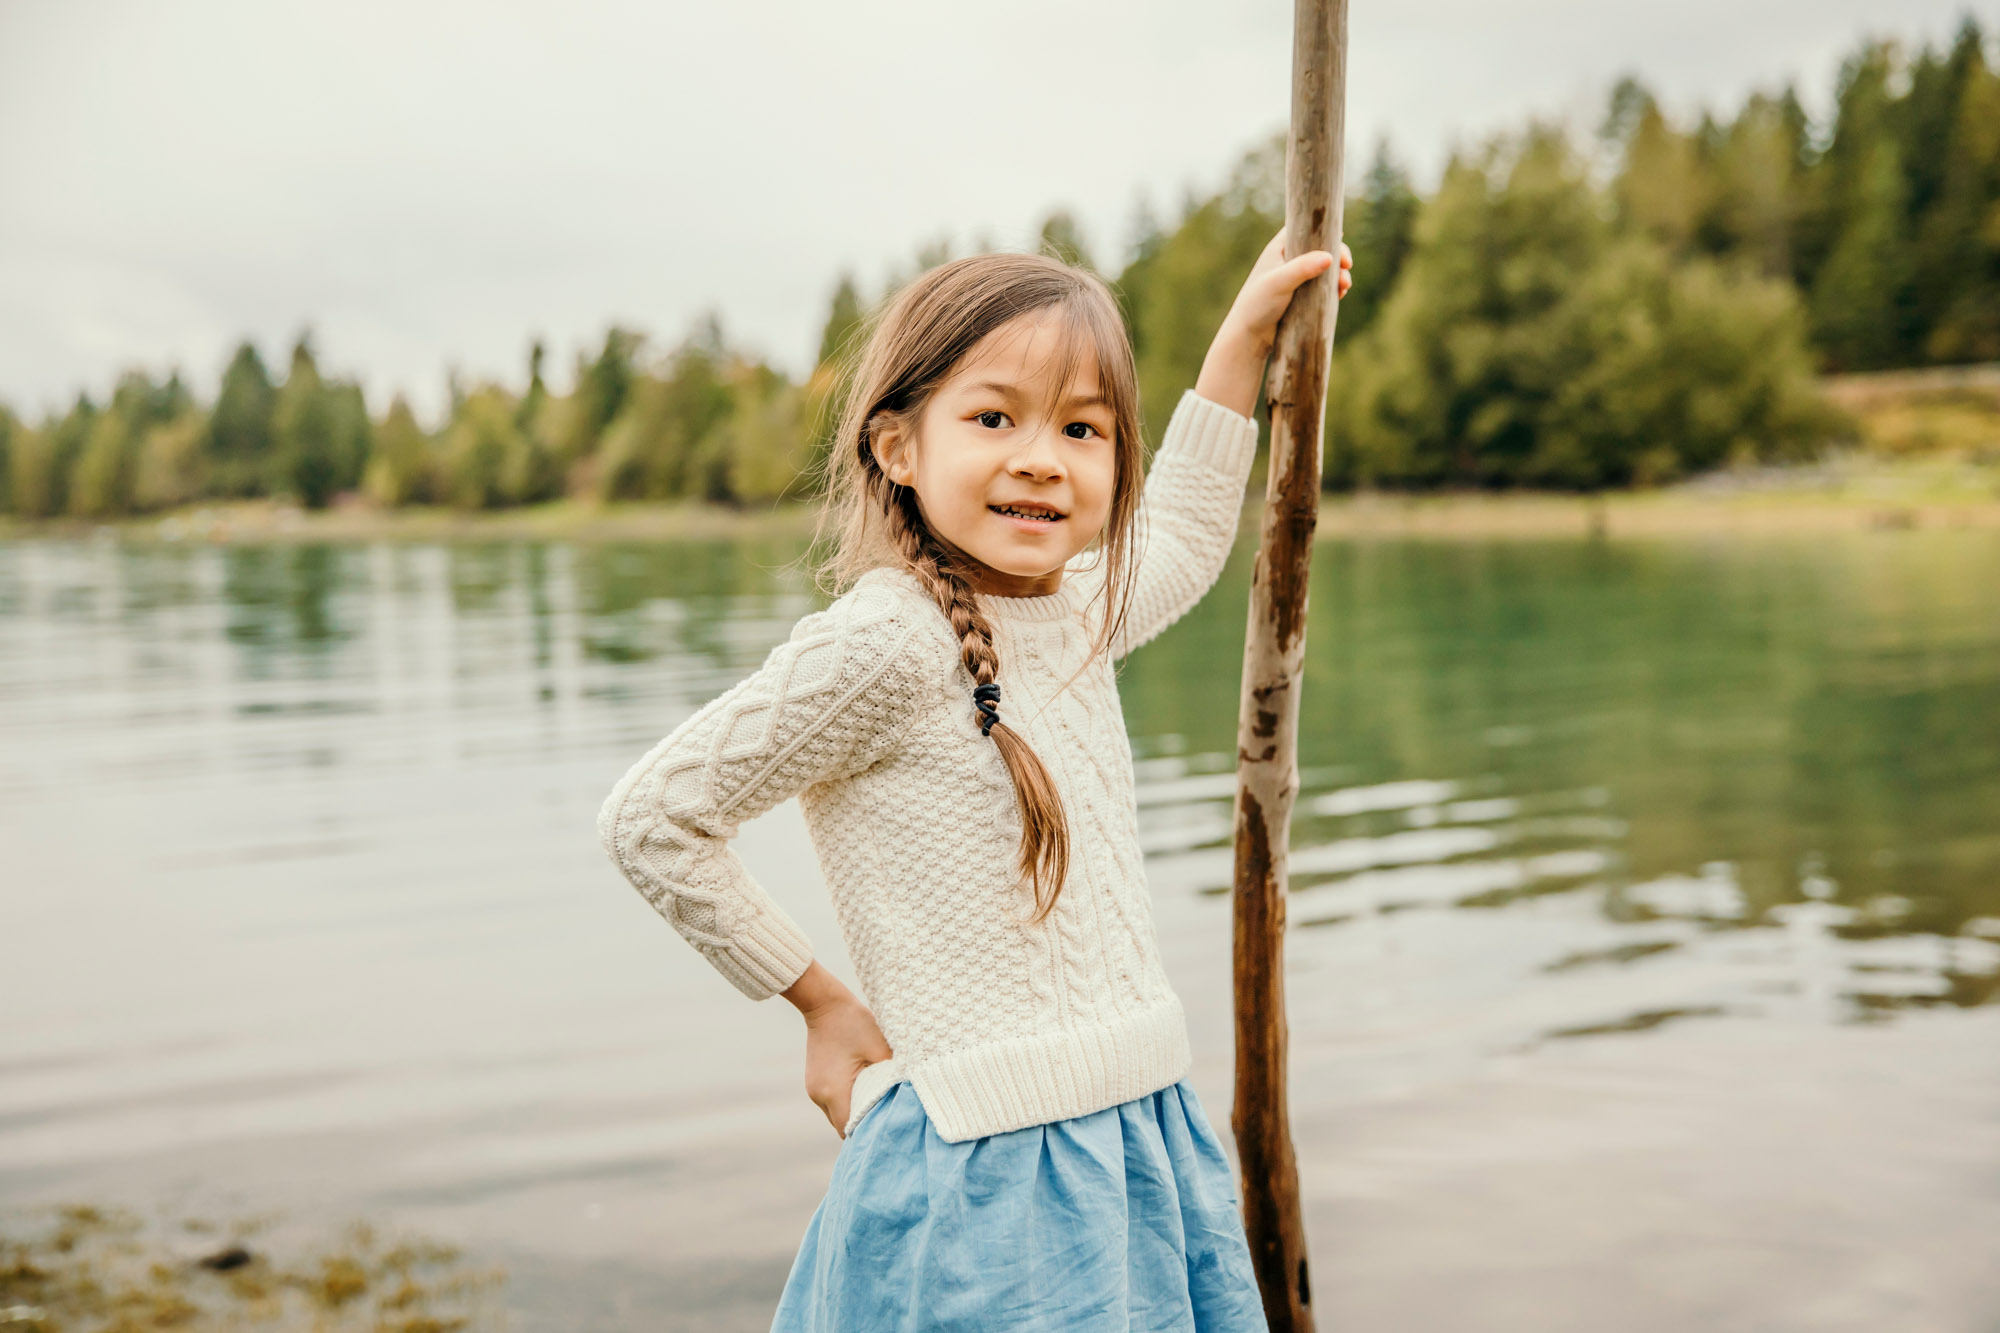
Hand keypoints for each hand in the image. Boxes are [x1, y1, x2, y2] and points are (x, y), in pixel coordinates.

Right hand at [782, 960, 892, 1137]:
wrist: (825, 1003)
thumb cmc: (854, 1023)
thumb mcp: (881, 1050)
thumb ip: (892, 1077)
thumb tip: (909, 1095)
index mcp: (835, 1092)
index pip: (851, 1130)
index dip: (869, 1132)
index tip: (888, 1129)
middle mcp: (820, 1097)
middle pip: (843, 1126)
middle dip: (863, 1124)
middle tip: (887, 1117)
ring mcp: (814, 1090)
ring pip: (837, 1114)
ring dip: (855, 1111)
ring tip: (876, 1101)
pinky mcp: (814, 1082)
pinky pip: (833, 1101)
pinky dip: (847, 1100)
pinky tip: (862, 1088)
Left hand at [1194, 232, 1353, 417]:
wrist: (1249, 336)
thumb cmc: (1258, 305)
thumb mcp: (1279, 283)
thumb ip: (1302, 269)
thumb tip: (1329, 258)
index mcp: (1279, 248)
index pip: (1306, 230)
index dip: (1325, 232)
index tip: (1340, 242)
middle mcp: (1289, 260)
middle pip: (1320, 249)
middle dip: (1337, 257)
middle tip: (1347, 268)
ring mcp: (1296, 279)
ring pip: (1324, 269)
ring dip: (1338, 275)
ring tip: (1344, 287)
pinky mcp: (1302, 296)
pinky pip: (1323, 287)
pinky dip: (1334, 288)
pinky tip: (1340, 295)